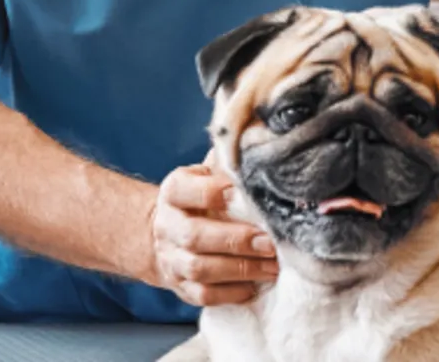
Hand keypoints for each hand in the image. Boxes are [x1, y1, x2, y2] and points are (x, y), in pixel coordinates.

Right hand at [146, 165, 279, 306]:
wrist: (166, 235)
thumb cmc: (201, 200)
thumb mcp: (206, 174)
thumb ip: (226, 163)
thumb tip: (259, 142)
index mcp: (173, 192)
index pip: (183, 189)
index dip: (211, 192)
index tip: (241, 194)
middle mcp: (167, 226)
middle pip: (194, 236)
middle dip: (235, 240)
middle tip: (270, 242)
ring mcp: (172, 259)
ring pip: (200, 268)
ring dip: (240, 269)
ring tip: (272, 266)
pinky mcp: (180, 286)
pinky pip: (203, 295)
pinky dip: (230, 292)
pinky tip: (255, 285)